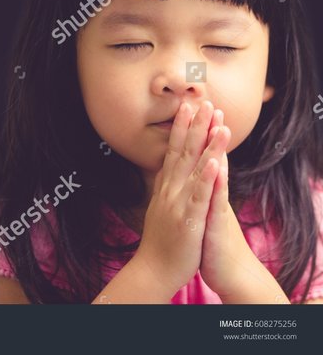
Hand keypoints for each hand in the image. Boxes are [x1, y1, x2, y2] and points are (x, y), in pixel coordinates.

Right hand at [135, 100, 230, 296]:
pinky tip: (215, 162)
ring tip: (218, 123)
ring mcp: (178, 203)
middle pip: (183, 152)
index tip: (189, 105)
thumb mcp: (159, 207)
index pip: (174, 150)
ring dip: (206, 144)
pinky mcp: (189, 219)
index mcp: (166, 187)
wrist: (152, 270)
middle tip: (203, 101)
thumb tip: (164, 169)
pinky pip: (200, 196)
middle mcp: (170, 190)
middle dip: (194, 126)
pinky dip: (207, 178)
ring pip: (194, 169)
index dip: (182, 127)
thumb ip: (164, 187)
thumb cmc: (160, 241)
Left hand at [198, 112, 278, 299]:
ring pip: (217, 173)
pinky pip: (217, 199)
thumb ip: (198, 189)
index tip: (192, 108)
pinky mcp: (218, 223)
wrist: (229, 272)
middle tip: (209, 104)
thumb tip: (192, 171)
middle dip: (208, 131)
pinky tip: (218, 165)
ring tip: (219, 125)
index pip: (199, 155)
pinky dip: (217, 182)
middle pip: (210, 157)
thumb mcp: (200, 211)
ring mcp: (216, 207)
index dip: (195, 133)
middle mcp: (212, 194)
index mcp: (203, 189)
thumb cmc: (210, 241)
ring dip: (218, 149)